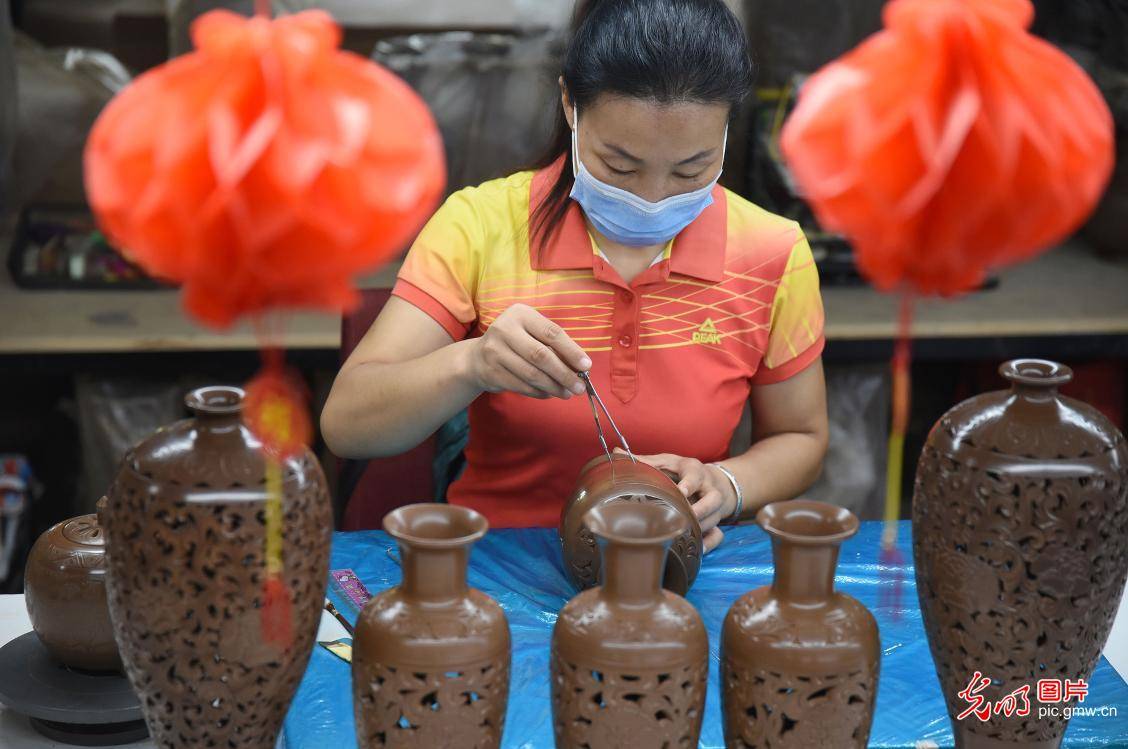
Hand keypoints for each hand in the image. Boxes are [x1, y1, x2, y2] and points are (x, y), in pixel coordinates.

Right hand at [464, 304, 590, 399]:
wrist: (477, 358)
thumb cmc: (515, 343)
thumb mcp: (531, 332)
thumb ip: (554, 344)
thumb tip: (580, 367)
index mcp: (520, 314)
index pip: (551, 333)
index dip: (571, 351)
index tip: (586, 366)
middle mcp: (504, 329)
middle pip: (541, 355)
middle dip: (564, 374)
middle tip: (580, 387)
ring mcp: (495, 351)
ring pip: (532, 374)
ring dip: (554, 387)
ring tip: (568, 393)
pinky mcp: (491, 372)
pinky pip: (522, 386)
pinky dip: (540, 392)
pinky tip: (550, 393)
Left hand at [629, 452, 737, 553]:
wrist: (712, 479)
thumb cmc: (682, 471)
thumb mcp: (666, 462)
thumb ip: (644, 460)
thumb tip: (615, 451)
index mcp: (694, 470)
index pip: (695, 476)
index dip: (689, 485)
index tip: (680, 492)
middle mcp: (709, 487)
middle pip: (712, 499)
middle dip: (700, 510)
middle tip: (684, 518)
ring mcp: (716, 505)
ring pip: (715, 518)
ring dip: (700, 527)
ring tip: (683, 534)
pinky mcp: (718, 520)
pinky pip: (718, 535)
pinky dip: (709, 543)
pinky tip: (696, 548)